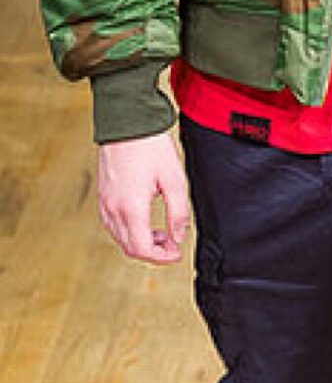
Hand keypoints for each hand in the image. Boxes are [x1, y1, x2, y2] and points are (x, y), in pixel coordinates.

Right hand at [97, 130, 190, 263]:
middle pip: (129, 248)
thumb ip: (178, 213)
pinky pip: (113, 224)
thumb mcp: (175, 181)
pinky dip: (130, 231)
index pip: (141, 249)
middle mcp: (113, 208)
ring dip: (141, 242)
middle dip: (153, 252)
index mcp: (131, 207)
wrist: (127, 124)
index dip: (161, 258)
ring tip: (162, 232)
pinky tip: (146, 221)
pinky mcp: (103, 196)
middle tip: (173, 244)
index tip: (177, 254)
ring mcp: (104, 202)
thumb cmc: (151, 148)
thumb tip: (178, 237)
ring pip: (120, 238)